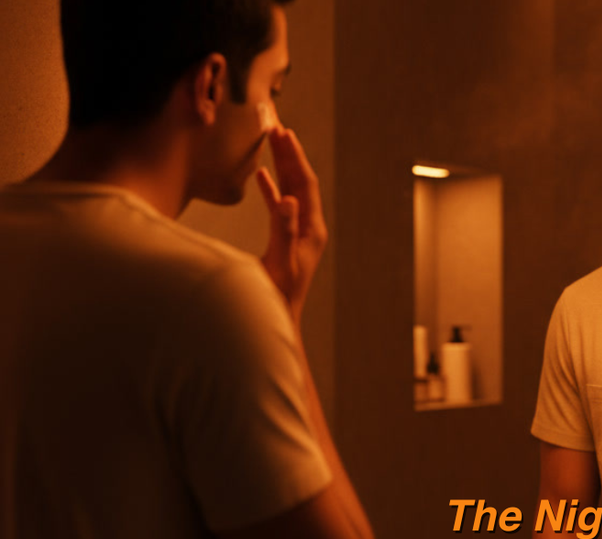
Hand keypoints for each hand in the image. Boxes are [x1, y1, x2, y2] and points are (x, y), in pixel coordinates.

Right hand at [256, 126, 327, 324]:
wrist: (276, 318)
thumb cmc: (277, 295)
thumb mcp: (281, 261)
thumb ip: (284, 230)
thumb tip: (289, 200)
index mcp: (311, 229)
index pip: (306, 185)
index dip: (295, 158)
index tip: (284, 134)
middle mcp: (309, 228)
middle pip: (301, 183)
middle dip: (290, 156)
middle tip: (278, 128)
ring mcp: (298, 233)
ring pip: (291, 191)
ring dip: (281, 168)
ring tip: (271, 143)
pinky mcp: (285, 239)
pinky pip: (280, 206)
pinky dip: (271, 189)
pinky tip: (261, 177)